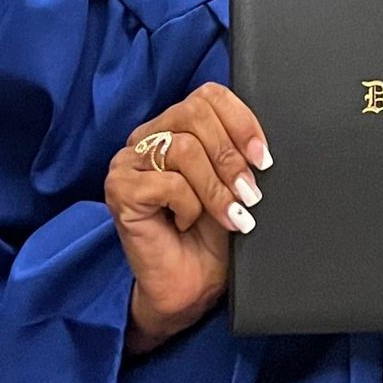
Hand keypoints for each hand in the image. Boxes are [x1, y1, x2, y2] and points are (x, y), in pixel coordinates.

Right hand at [107, 83, 270, 354]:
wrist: (191, 286)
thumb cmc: (212, 235)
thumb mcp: (234, 184)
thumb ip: (240, 152)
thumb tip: (262, 143)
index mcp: (175, 127)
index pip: (208, 95)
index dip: (242, 121)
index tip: (263, 158)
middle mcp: (147, 137)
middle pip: (195, 112)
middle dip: (231, 156)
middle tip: (249, 194)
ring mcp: (128, 162)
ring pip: (185, 149)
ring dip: (216, 189)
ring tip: (228, 216)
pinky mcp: (119, 190)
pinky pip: (167, 183)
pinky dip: (189, 206)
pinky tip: (185, 223)